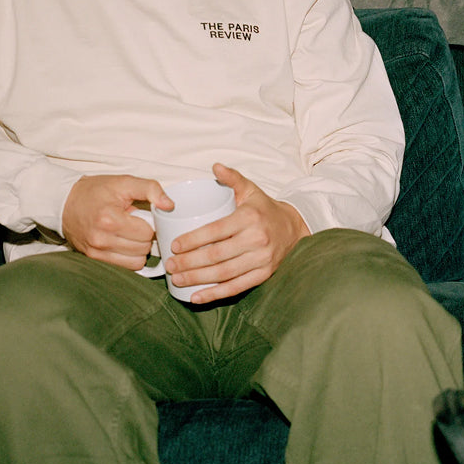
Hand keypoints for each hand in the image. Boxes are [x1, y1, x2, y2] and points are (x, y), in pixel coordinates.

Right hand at [61, 174, 172, 269]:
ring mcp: (96, 252)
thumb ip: (150, 189)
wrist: (65, 201)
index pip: (147, 233)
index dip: (150, 224)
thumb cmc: (96, 191)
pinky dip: (128, 258)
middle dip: (145, 237)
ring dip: (138, 250)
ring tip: (130, 235)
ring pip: (136, 263)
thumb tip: (170, 205)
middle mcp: (101, 239)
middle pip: (142, 249)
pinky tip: (123, 244)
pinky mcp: (93, 259)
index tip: (142, 216)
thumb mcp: (125, 182)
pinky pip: (123, 268)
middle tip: (136, 225)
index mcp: (110, 219)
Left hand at [163, 163, 310, 302]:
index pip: (215, 231)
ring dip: (197, 279)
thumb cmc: (264, 209)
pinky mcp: (264, 274)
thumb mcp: (250, 190)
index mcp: (249, 217)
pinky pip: (236, 287)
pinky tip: (196, 297)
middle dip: (189, 262)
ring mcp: (262, 259)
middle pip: (216, 255)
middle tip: (170, 265)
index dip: (192, 240)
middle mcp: (257, 239)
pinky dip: (214, 294)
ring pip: (223, 273)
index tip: (174, 246)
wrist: (293, 228)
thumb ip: (232, 178)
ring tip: (177, 279)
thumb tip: (214, 166)